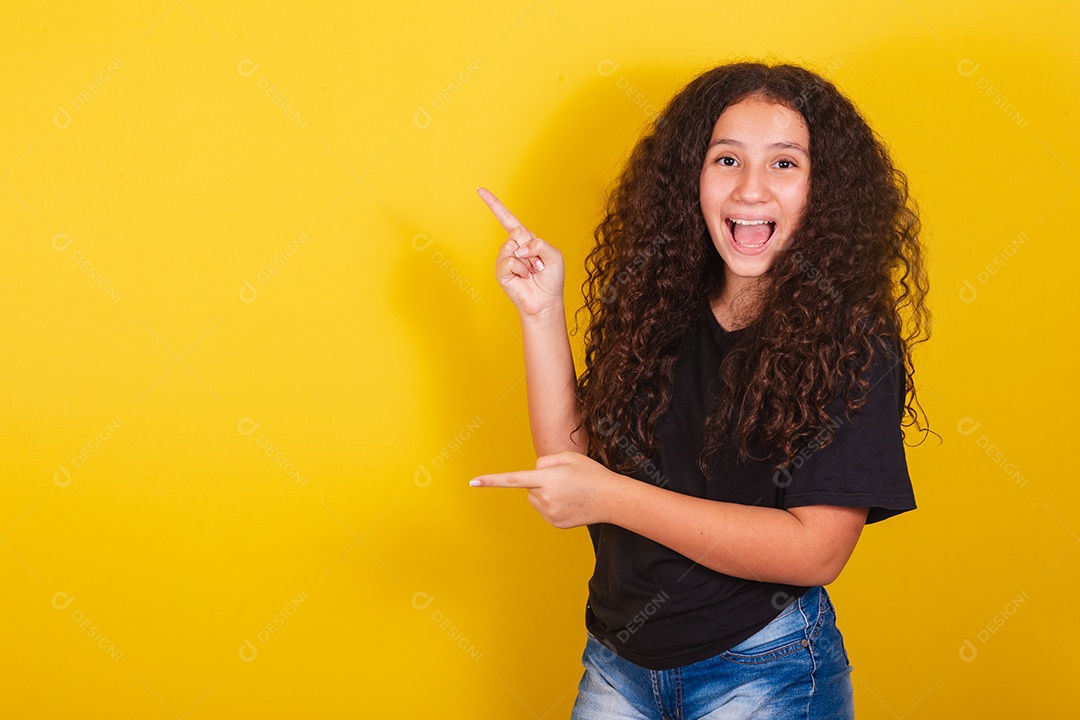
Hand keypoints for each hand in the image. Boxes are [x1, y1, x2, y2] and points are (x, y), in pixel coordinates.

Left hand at [469, 451, 624, 528]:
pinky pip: (544, 510)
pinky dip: (552, 505)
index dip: (492, 480)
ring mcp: (549, 514)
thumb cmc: (590, 474)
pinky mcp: (555, 523)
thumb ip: (545, 461)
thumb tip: (532, 473)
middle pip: (528, 487)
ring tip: (568, 492)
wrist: (611, 499)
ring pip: (535, 500)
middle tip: (564, 481)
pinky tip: (570, 503)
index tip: (473, 481)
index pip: (513, 479)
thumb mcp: (569, 457)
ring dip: (544, 494)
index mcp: (546, 479)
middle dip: (539, 482)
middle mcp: (545, 498)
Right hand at [476, 187, 565, 319]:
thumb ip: (540, 244)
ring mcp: (505, 258)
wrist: (544, 302)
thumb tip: (519, 249)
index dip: (494, 204)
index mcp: (525, 239)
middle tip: (537, 264)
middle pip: (518, 231)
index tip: (480, 190)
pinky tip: (523, 277)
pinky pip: (510, 261)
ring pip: (514, 246)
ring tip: (531, 272)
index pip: (507, 218)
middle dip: (532, 247)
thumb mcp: (554, 255)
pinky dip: (521, 270)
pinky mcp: (501, 271)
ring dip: (528, 261)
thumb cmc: (550, 279)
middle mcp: (513, 247)